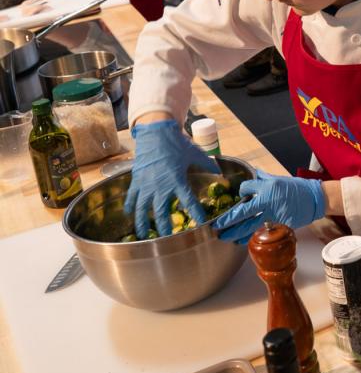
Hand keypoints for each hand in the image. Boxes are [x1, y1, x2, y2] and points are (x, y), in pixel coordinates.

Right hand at [124, 120, 220, 237]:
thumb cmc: (176, 143)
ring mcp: (145, 184)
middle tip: (167, 240)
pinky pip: (131, 196)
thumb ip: (207, 164)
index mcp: (177, 179)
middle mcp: (160, 185)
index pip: (188, 201)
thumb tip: (219, 172)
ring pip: (142, 208)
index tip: (201, 224)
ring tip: (143, 235)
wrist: (155, 132)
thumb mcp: (195, 153)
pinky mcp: (135, 180)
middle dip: (164, 227)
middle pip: (161, 211)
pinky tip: (129, 214)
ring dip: (142, 222)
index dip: (195, 213)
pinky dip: (129, 206)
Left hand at [212, 170, 324, 244]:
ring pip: (249, 226)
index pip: (245, 188)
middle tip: (217, 225)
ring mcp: (273, 214)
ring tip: (225, 237)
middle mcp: (268, 200)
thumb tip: (250, 173)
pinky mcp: (279, 225)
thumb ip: (262, 178)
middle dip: (228, 220)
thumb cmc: (297, 188)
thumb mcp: (278, 179)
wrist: (315, 199)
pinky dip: (250, 237)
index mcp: (267, 186)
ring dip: (235, 233)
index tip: (237, 198)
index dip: (239, 193)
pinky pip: (261, 231)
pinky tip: (241, 241)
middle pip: (242, 212)